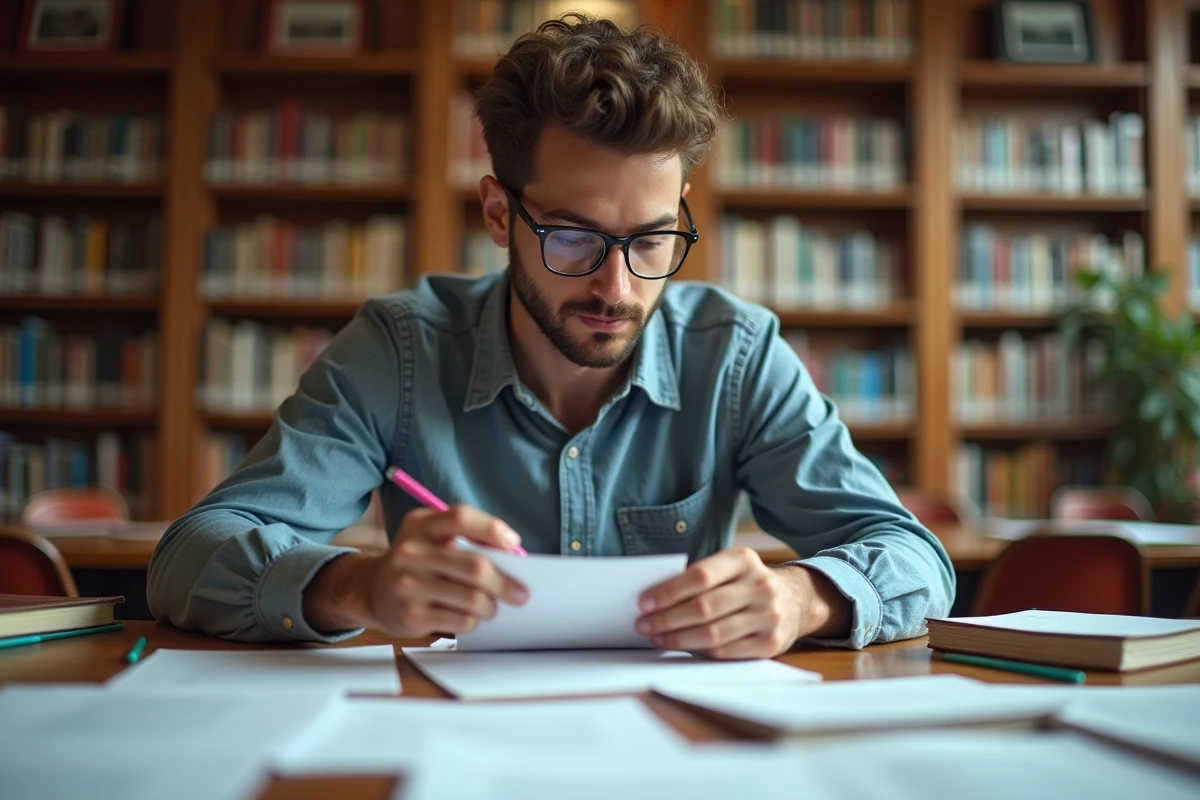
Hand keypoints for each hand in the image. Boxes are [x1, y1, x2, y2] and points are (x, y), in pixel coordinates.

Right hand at [304, 505, 527, 636]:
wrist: (372, 590)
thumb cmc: (417, 562)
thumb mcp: (432, 537)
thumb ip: (467, 539)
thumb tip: (514, 558)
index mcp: (420, 524)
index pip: (461, 518)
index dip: (492, 529)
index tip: (514, 545)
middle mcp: (410, 552)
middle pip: (474, 566)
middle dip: (505, 583)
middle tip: (521, 593)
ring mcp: (408, 585)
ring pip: (472, 599)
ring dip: (491, 606)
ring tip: (492, 606)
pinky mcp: (411, 614)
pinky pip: (461, 620)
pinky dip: (474, 620)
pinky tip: (469, 616)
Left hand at [635, 548, 848, 659]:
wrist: (797, 599)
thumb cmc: (747, 583)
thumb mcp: (731, 567)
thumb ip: (700, 578)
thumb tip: (654, 599)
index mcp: (744, 559)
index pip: (699, 576)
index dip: (668, 591)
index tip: (643, 603)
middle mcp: (760, 586)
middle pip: (703, 607)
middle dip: (666, 619)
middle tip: (643, 625)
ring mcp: (768, 616)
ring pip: (712, 633)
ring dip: (678, 639)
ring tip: (657, 639)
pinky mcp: (771, 643)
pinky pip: (727, 651)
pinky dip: (700, 651)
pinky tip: (683, 648)